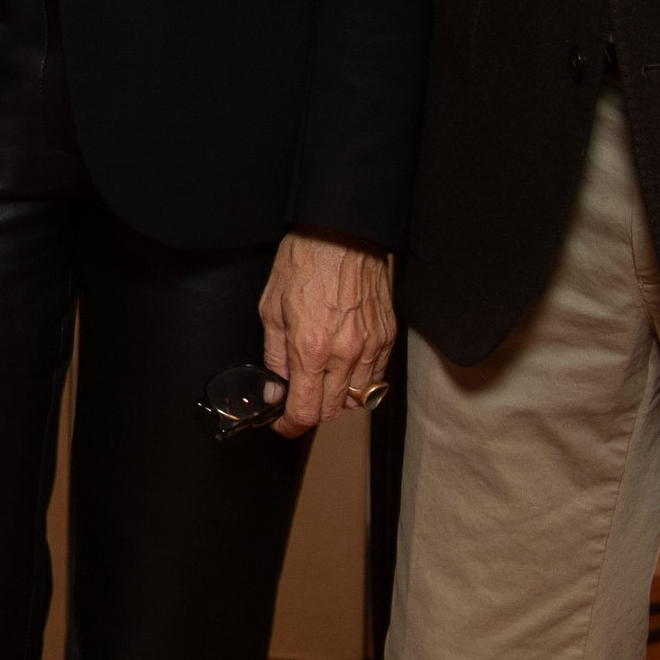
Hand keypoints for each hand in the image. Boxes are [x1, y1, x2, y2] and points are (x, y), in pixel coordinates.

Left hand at [258, 229, 393, 438]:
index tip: (284, 424)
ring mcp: (371, 346)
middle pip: (332, 411)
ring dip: (337, 398)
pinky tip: (344, 365)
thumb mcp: (271, 309)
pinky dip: (359, 380)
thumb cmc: (304, 262)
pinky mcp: (387, 337)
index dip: (290, 426)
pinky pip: (377, 376)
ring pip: (358, 398)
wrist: (342, 233)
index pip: (305, 411)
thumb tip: (275, 388)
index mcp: (311, 348)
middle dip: (312, 412)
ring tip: (321, 380)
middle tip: (298, 400)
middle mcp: (345, 353)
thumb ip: (274, 356)